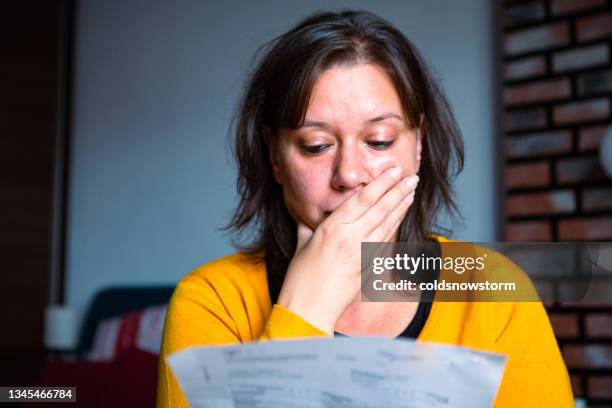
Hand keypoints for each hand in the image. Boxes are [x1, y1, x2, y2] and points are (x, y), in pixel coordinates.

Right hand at [276, 166, 418, 333]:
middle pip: (379, 209)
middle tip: (411, 177)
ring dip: (401, 206)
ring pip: (386, 225)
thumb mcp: (301, 244)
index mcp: (331, 229)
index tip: (392, 171)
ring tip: (411, 192)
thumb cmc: (300, 279)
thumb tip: (307, 214)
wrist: (309, 310)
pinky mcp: (369, 268)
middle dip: (397, 190)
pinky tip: (401, 218)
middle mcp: (349, 238)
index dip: (380, 183)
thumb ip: (307, 225)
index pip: (361, 200)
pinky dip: (394, 229)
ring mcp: (362, 254)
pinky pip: (385, 244)